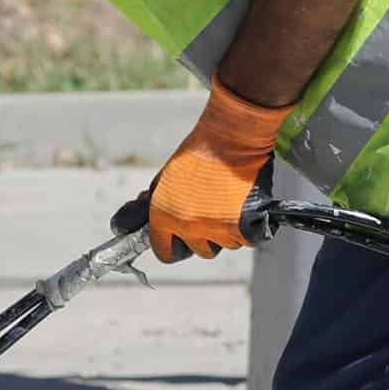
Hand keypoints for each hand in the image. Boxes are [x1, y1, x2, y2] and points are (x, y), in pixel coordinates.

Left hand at [129, 76, 290, 263]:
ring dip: (228, 231)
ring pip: (225, 245)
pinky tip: (243, 206)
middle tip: (212, 214)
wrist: (230, 137)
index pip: (164, 252)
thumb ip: (157, 204)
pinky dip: (248, 228)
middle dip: (205, 237)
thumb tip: (141, 220)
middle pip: (199, 250)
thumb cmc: (198, 152)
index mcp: (163, 216)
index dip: (173, 246)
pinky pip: (246, 240)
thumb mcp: (165, 179)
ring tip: (229, 203)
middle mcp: (188, 226)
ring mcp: (216, 227)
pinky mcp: (242, 225)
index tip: (179, 241)